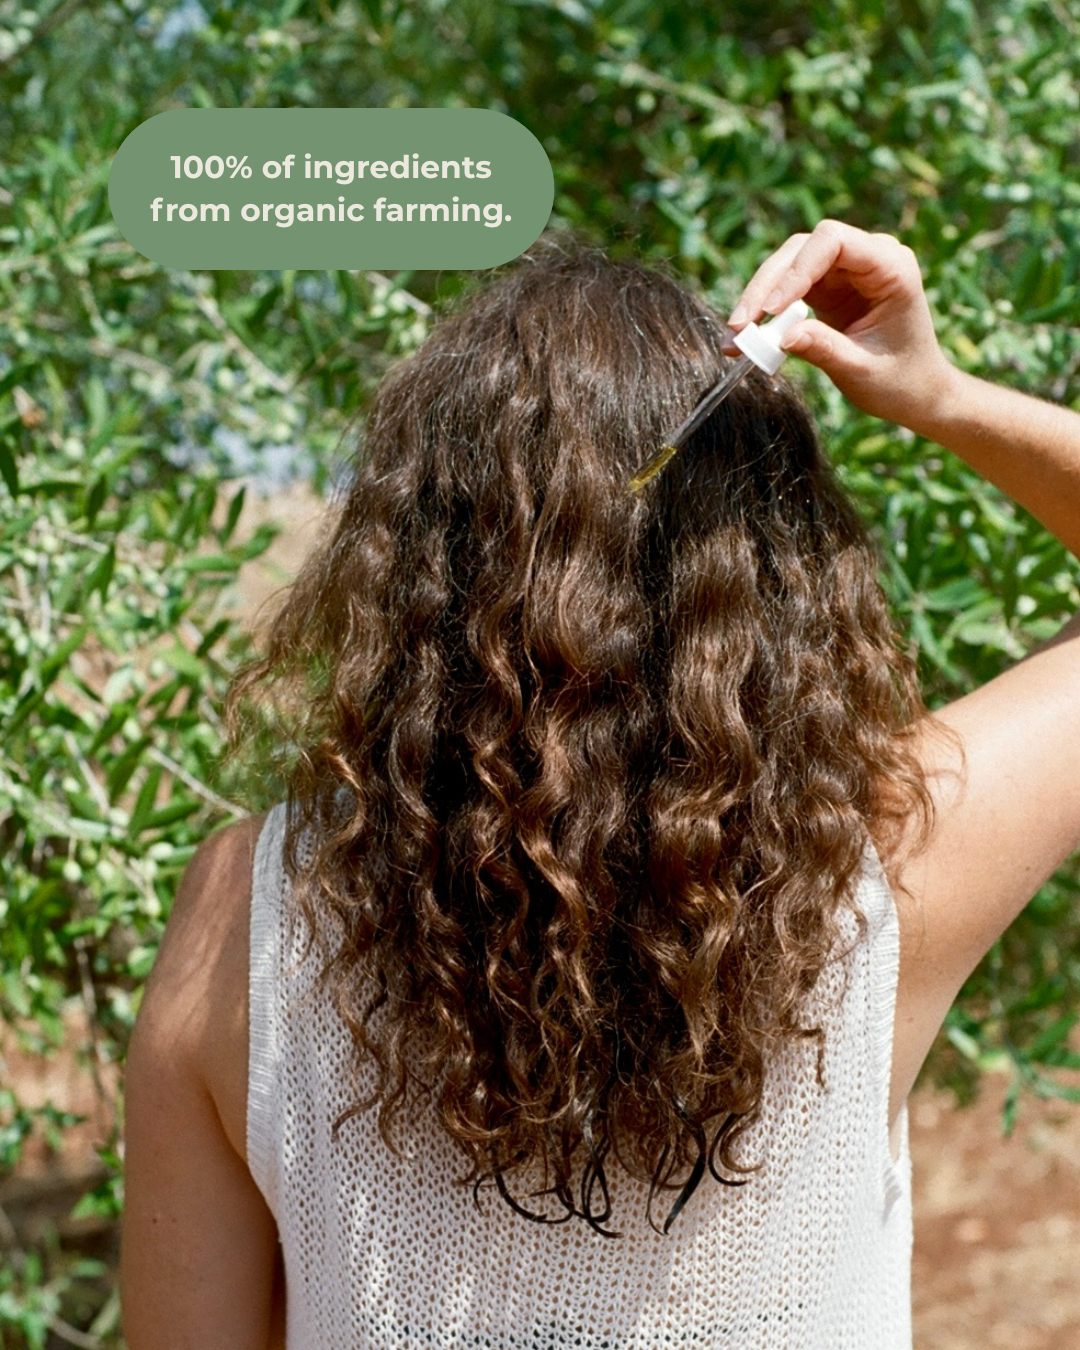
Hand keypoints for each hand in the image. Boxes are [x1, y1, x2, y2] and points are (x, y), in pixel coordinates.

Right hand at [726, 220, 958, 435]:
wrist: (915, 391)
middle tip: (739, 328)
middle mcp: (867, 258)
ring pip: (787, 266)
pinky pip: (785, 289)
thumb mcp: (862, 370)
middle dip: (766, 286)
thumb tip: (780, 338)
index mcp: (890, 266)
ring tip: (735, 339)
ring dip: (757, 298)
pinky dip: (763, 313)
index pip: (833, 241)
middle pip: (802, 249)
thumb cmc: (901, 380)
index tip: (770, 309)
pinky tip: (745, 338)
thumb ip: (825, 350)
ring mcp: (844, 270)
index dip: (796, 269)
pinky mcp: (825, 287)